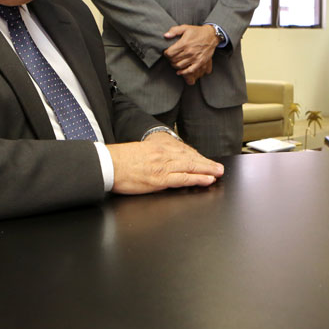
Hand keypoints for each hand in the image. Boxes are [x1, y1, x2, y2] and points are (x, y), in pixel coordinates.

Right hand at [108, 132, 223, 193]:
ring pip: (191, 167)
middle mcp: (164, 154)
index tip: (205, 160)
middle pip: (190, 158)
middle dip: (206, 163)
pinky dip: (197, 179)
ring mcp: (163, 166)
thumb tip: (157, 162)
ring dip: (207, 170)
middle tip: (219, 167)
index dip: (196, 157)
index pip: (182, 151)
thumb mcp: (139, 152)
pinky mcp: (160, 178)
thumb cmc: (119, 160)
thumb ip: (152, 156)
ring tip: (218, 173)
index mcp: (158, 147)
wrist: (109, 164)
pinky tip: (207, 180)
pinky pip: (183, 178)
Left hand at [163, 24, 216, 82]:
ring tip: (174, 62)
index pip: (170, 53)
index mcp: (184, 43)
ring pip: (179, 66)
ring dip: (174, 65)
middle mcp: (189, 51)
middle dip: (170, 59)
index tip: (167, 52)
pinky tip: (179, 71)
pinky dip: (183, 72)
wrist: (211, 36)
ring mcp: (195, 58)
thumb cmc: (197, 32)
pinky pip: (190, 70)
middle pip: (174, 60)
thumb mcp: (185, 28)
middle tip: (170, 57)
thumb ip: (174, 30)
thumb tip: (166, 36)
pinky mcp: (200, 62)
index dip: (166, 53)